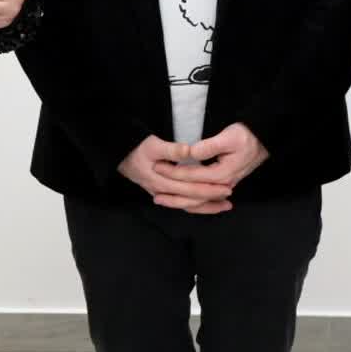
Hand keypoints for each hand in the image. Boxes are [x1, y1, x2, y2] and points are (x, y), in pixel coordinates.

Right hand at [118, 135, 232, 214]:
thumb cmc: (137, 149)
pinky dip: (195, 206)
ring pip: (186, 206)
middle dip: (211, 199)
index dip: (209, 189)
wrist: (121, 155)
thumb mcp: (153, 144)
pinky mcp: (162, 193)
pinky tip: (205, 205)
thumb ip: (172, 150)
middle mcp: (163, 192)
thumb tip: (189, 151)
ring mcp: (162, 195)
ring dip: (205, 207)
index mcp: (162, 182)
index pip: (191, 189)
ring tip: (223, 206)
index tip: (226, 187)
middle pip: (191, 200)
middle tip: (229, 197)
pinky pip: (181, 204)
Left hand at [155, 122, 268, 191]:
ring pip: (200, 200)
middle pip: (194, 194)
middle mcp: (224, 184)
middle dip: (173, 193)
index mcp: (222, 174)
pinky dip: (193, 201)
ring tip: (163, 200)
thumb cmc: (246, 136)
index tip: (158, 167)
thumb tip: (190, 154)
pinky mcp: (225, 184)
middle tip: (155, 192)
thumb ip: (208, 147)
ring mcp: (225, 186)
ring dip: (181, 201)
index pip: (192, 176)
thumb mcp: (228, 137)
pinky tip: (182, 201)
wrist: (264, 139)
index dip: (174, 172)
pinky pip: (206, 197)